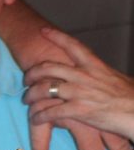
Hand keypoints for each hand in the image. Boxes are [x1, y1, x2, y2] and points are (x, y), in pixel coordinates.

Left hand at [24, 28, 133, 149]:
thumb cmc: (131, 98)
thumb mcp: (114, 78)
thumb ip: (98, 75)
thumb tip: (93, 75)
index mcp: (95, 66)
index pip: (73, 45)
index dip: (56, 36)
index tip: (42, 30)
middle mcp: (85, 76)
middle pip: (48, 68)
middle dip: (32, 73)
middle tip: (26, 80)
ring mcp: (80, 92)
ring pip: (44, 89)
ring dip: (31, 96)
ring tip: (28, 101)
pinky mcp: (79, 110)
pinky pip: (50, 111)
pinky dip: (39, 115)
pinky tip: (35, 119)